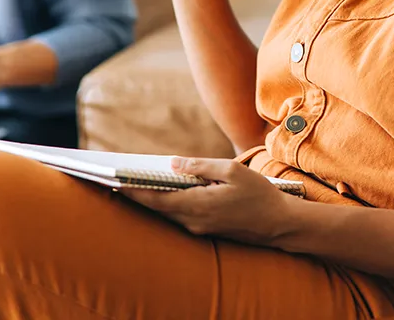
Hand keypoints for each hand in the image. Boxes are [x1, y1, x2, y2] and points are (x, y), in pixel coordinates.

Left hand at [124, 157, 295, 244]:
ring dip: (150, 199)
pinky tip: (162, 191)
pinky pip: (180, 215)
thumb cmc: (258, 194)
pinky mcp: (206, 229)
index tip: (114, 183)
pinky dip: (167, 203)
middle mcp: (194, 220)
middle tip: (114, 181)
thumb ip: (200, 166)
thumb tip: (174, 163)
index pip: (156, 200)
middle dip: (135, 195)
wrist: (279, 224)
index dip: (133, 192)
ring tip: (131, 183)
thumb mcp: (231, 170)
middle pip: (157, 208)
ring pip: (168, 212)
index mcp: (198, 204)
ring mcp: (200, 228)